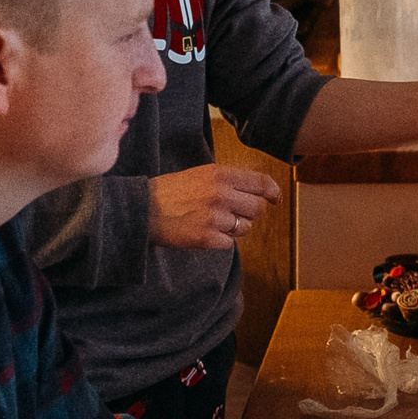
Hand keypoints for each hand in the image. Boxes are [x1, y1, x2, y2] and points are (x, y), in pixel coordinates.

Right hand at [150, 162, 279, 249]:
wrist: (142, 209)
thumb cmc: (171, 191)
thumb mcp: (201, 174)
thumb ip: (228, 180)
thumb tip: (259, 190)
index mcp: (220, 174)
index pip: (261, 183)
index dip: (272, 191)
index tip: (275, 198)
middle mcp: (220, 194)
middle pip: (257, 208)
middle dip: (249, 213)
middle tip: (233, 213)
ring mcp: (214, 217)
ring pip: (245, 227)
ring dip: (235, 228)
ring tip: (214, 222)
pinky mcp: (206, 238)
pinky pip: (229, 243)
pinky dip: (221, 240)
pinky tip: (205, 232)